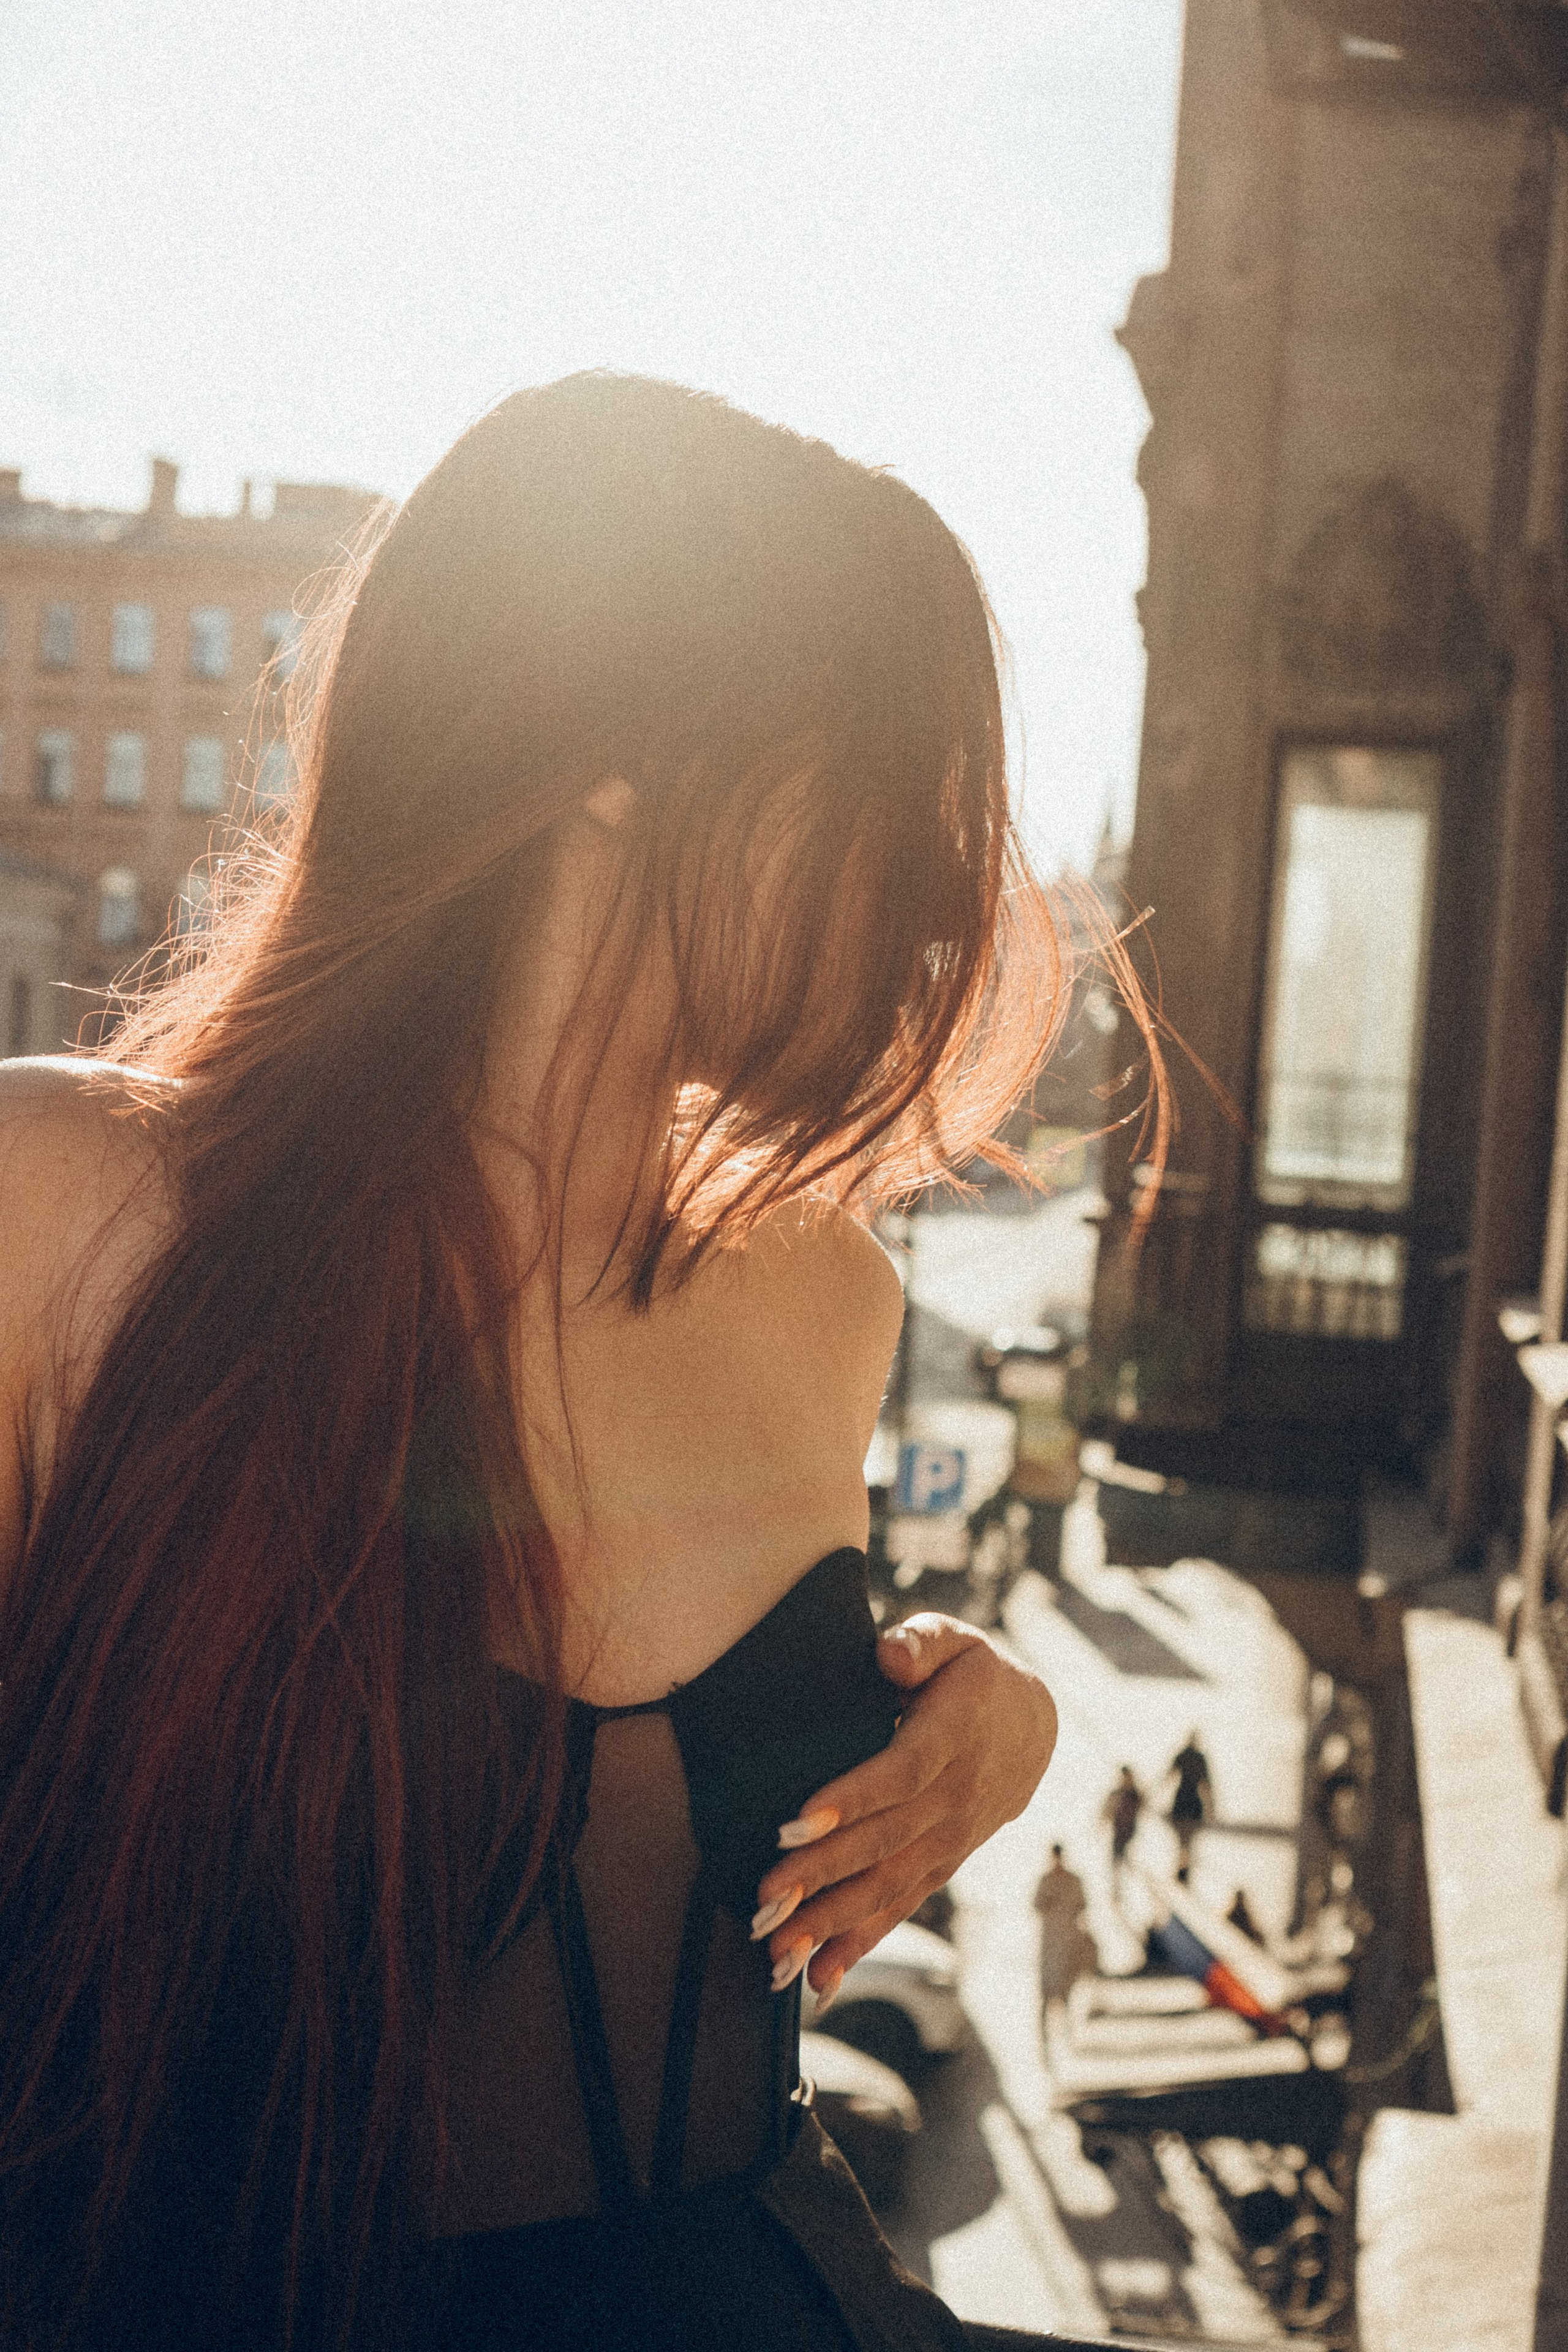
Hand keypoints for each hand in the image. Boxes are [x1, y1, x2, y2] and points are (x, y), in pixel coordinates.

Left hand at [752, 1613, 1056, 1998]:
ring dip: (830, 1923)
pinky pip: (900, 1909)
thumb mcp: (955, 1640)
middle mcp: (953, 1799)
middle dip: (820, 1874)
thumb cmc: (974, 1676)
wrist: (1034, 1728)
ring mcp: (949, 1841)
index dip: (849, 1800)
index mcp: (951, 1737)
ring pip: (887, 1887)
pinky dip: (859, 1946)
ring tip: (779, 1952)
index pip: (898, 1774)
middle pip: (882, 1842)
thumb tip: (889, 1654)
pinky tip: (818, 1980)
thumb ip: (922, 1642)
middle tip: (766, 1899)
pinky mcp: (941, 1866)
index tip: (795, 1822)